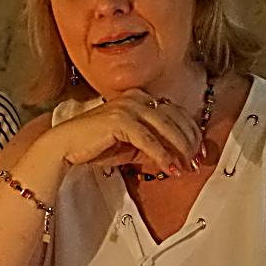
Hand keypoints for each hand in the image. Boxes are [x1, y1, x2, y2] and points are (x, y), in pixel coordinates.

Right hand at [41, 88, 204, 174]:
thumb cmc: (96, 145)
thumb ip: (153, 144)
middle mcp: (137, 97)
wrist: (66, 145)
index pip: (176, 112)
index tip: (200, 152)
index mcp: (140, 98)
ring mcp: (128, 106)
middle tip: (197, 162)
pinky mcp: (120, 119)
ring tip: (185, 167)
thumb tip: (177, 156)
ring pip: (166, 127)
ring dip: (179, 149)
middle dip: (189, 142)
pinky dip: (162, 155)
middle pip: (175, 118)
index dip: (191, 132)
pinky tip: (169, 167)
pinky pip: (149, 139)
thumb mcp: (131, 145)